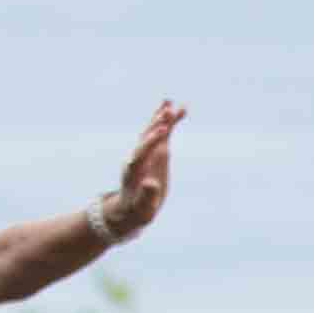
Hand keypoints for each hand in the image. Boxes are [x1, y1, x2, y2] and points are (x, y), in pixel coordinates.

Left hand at [93, 101, 185, 246]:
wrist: (133, 206)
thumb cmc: (138, 209)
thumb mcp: (143, 207)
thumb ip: (147, 196)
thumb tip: (151, 183)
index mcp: (134, 170)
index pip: (141, 152)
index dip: (151, 141)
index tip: (162, 131)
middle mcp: (138, 156)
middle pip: (145, 137)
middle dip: (155, 124)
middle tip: (166, 111)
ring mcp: (147, 152)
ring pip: (153, 131)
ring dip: (161, 117)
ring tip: (171, 102)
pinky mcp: (156, 151)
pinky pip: (163, 134)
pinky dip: (170, 122)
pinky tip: (180, 109)